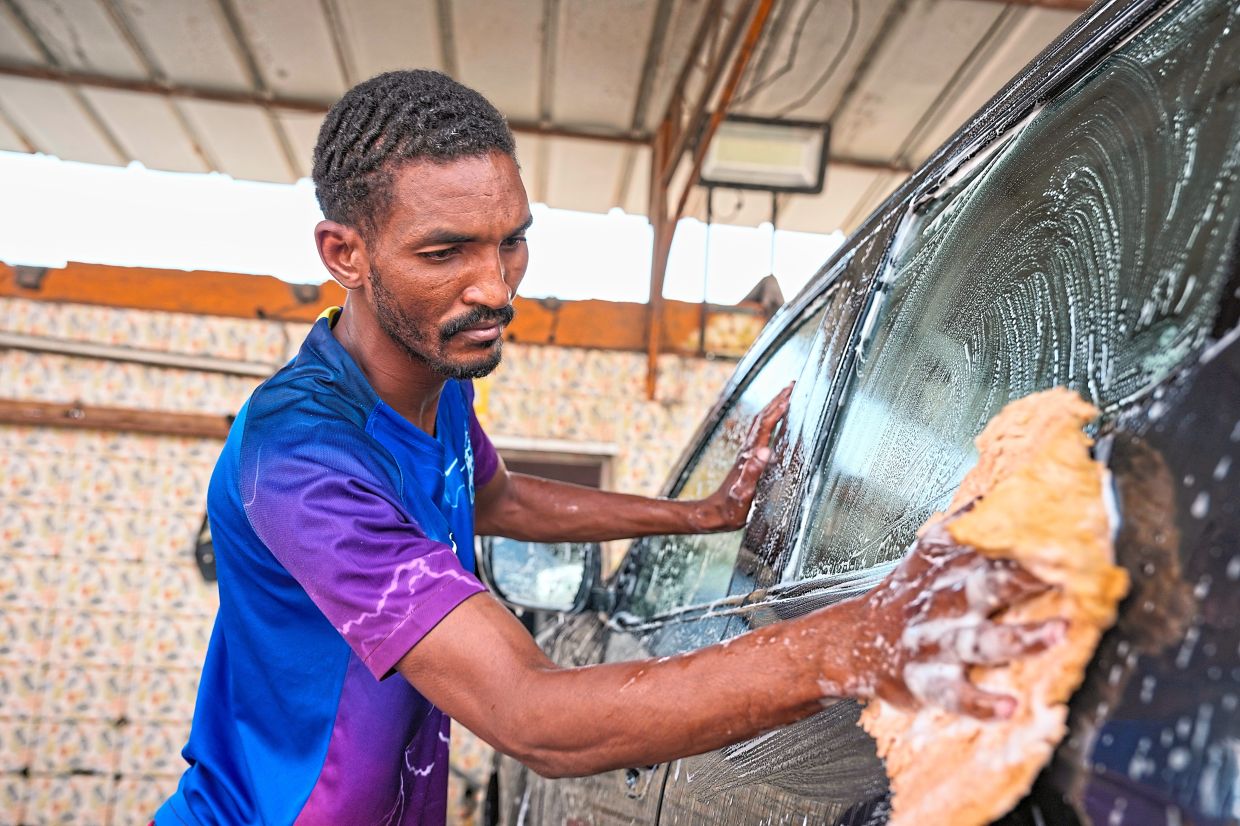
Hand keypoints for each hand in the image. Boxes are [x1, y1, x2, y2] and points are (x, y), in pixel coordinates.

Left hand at [690, 383, 792, 532]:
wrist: (713, 515)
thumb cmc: (730, 508)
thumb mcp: (743, 492)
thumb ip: (753, 471)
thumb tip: (765, 451)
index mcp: (749, 455)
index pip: (766, 425)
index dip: (779, 408)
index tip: (792, 393)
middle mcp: (748, 451)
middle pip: (763, 419)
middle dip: (778, 401)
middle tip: (792, 385)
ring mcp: (747, 455)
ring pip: (761, 425)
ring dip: (774, 409)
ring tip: (786, 398)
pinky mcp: (748, 461)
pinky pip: (762, 436)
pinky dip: (771, 424)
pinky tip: (776, 426)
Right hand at [843, 508, 1066, 719]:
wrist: (853, 642)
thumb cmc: (903, 600)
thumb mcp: (925, 555)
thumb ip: (961, 527)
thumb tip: (997, 492)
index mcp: (947, 571)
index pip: (990, 548)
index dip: (1026, 540)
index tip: (1066, 531)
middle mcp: (944, 604)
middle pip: (987, 586)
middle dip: (1025, 578)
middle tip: (1066, 571)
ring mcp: (935, 642)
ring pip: (980, 640)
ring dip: (1019, 638)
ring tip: (1057, 633)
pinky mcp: (926, 680)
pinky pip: (955, 693)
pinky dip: (980, 702)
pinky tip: (1008, 706)